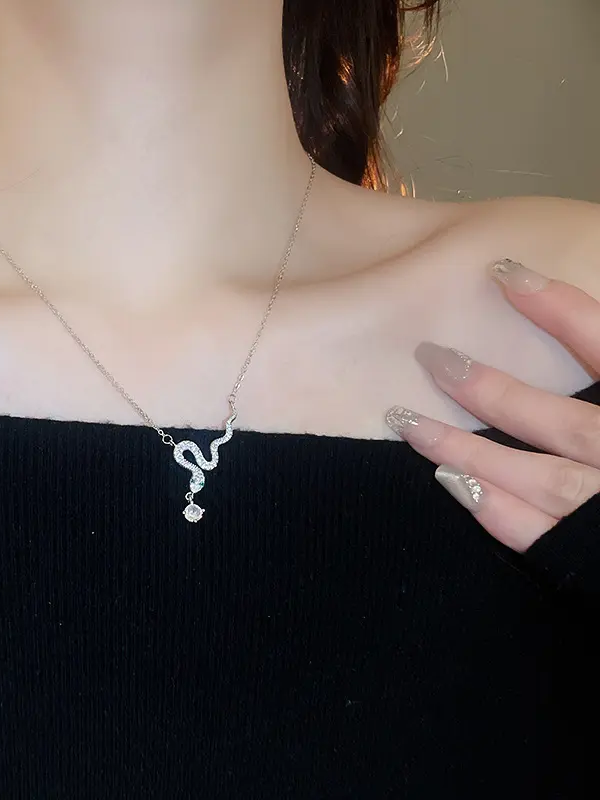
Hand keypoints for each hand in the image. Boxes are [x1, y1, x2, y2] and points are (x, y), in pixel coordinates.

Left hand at [385, 259, 599, 552]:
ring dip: (465, 449)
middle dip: (489, 389)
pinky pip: (539, 537)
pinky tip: (448, 482)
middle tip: (431, 357)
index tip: (504, 274)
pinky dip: (493, 510)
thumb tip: (582, 343)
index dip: (558, 308)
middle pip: (555, 418)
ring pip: (533, 477)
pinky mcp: (597, 560)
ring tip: (407, 420)